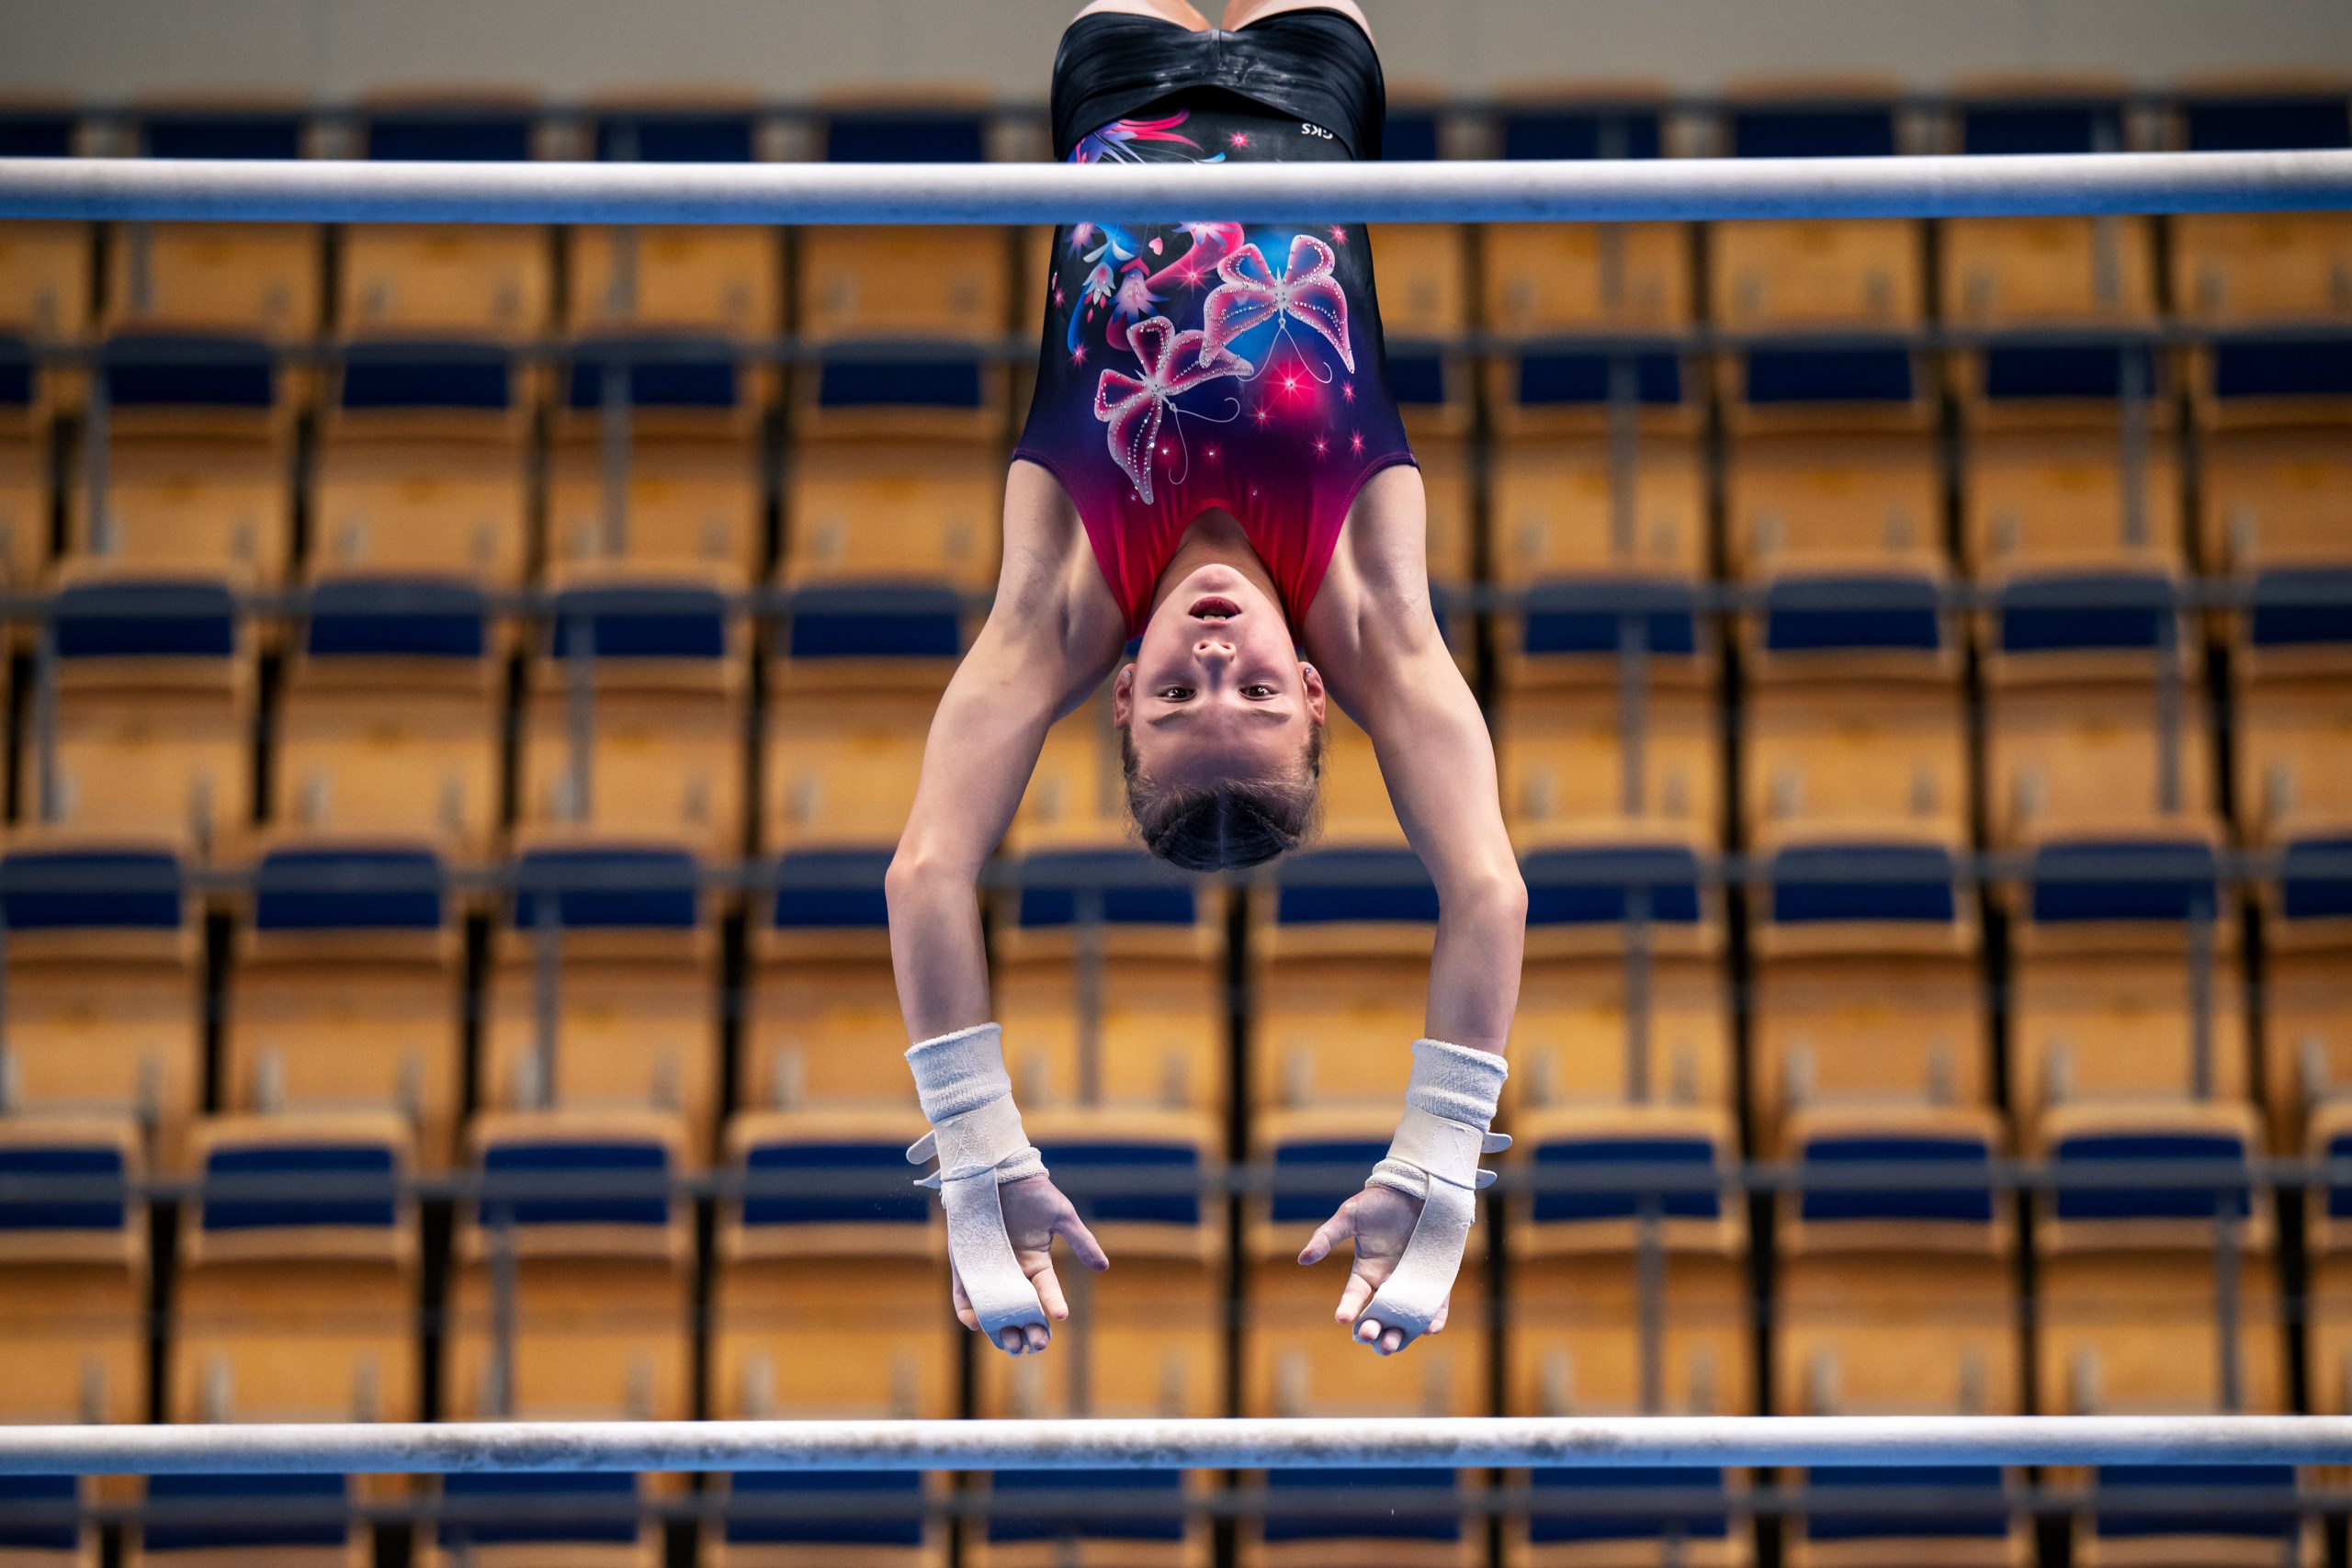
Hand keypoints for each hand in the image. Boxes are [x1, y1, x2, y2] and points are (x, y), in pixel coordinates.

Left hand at [950, 1172, 1109, 1355]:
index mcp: (1036, 1264)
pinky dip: (967, 1311)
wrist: (997, 1171)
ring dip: (1000, 1329)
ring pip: (994, 1309)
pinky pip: (964, 1295)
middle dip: (1029, 1329)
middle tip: (1033, 1344)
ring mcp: (988, 1271)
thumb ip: (1081, 1242)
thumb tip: (1103, 1267)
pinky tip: (976, 1322)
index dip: (1054, 1306)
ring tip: (1009, 1342)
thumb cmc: (1032, 1191)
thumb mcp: (1061, 1216)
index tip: (1060, 1316)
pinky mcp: (965, 1266)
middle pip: (1021, 1310)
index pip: (1047, 1293)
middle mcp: (1013, 1272)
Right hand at [1297, 1184, 1444, 1355]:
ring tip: (1392, 1343)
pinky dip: (1433, 1321)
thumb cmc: (1380, 1200)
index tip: (1342, 1318)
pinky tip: (1429, 1327)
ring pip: (1405, 1320)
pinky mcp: (1436, 1282)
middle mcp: (1388, 1284)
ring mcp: (1413, 1285)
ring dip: (1399, 1335)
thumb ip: (1327, 1237)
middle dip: (1373, 1331)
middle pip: (1379, 1317)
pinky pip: (1436, 1308)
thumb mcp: (1350, 1216)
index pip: (1355, 1298)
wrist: (1417, 1187)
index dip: (1348, 1309)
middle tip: (1370, 1335)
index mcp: (1366, 1272)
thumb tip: (1303, 1259)